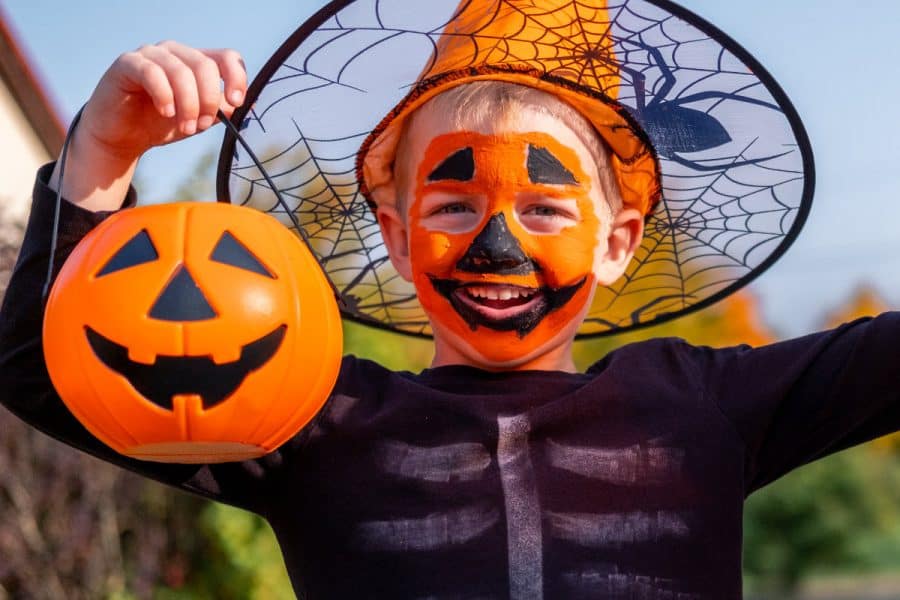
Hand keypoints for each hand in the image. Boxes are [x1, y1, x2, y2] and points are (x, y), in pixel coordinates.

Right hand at [51, 41, 247, 210]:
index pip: (227, 57)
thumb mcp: (198, 119)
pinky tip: (166, 112)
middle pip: (205, 66)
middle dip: (208, 100)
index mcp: (196, 62)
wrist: (123, 137)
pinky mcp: (128, 63)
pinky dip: (165, 95)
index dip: (236, 78)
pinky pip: (152, 73)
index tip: (236, 102)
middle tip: (201, 125)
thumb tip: (252, 102)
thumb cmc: (160, 124)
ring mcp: (151, 54)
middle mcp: (175, 53)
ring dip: (188, 104)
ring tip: (186, 127)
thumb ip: (220, 109)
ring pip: (181, 71)